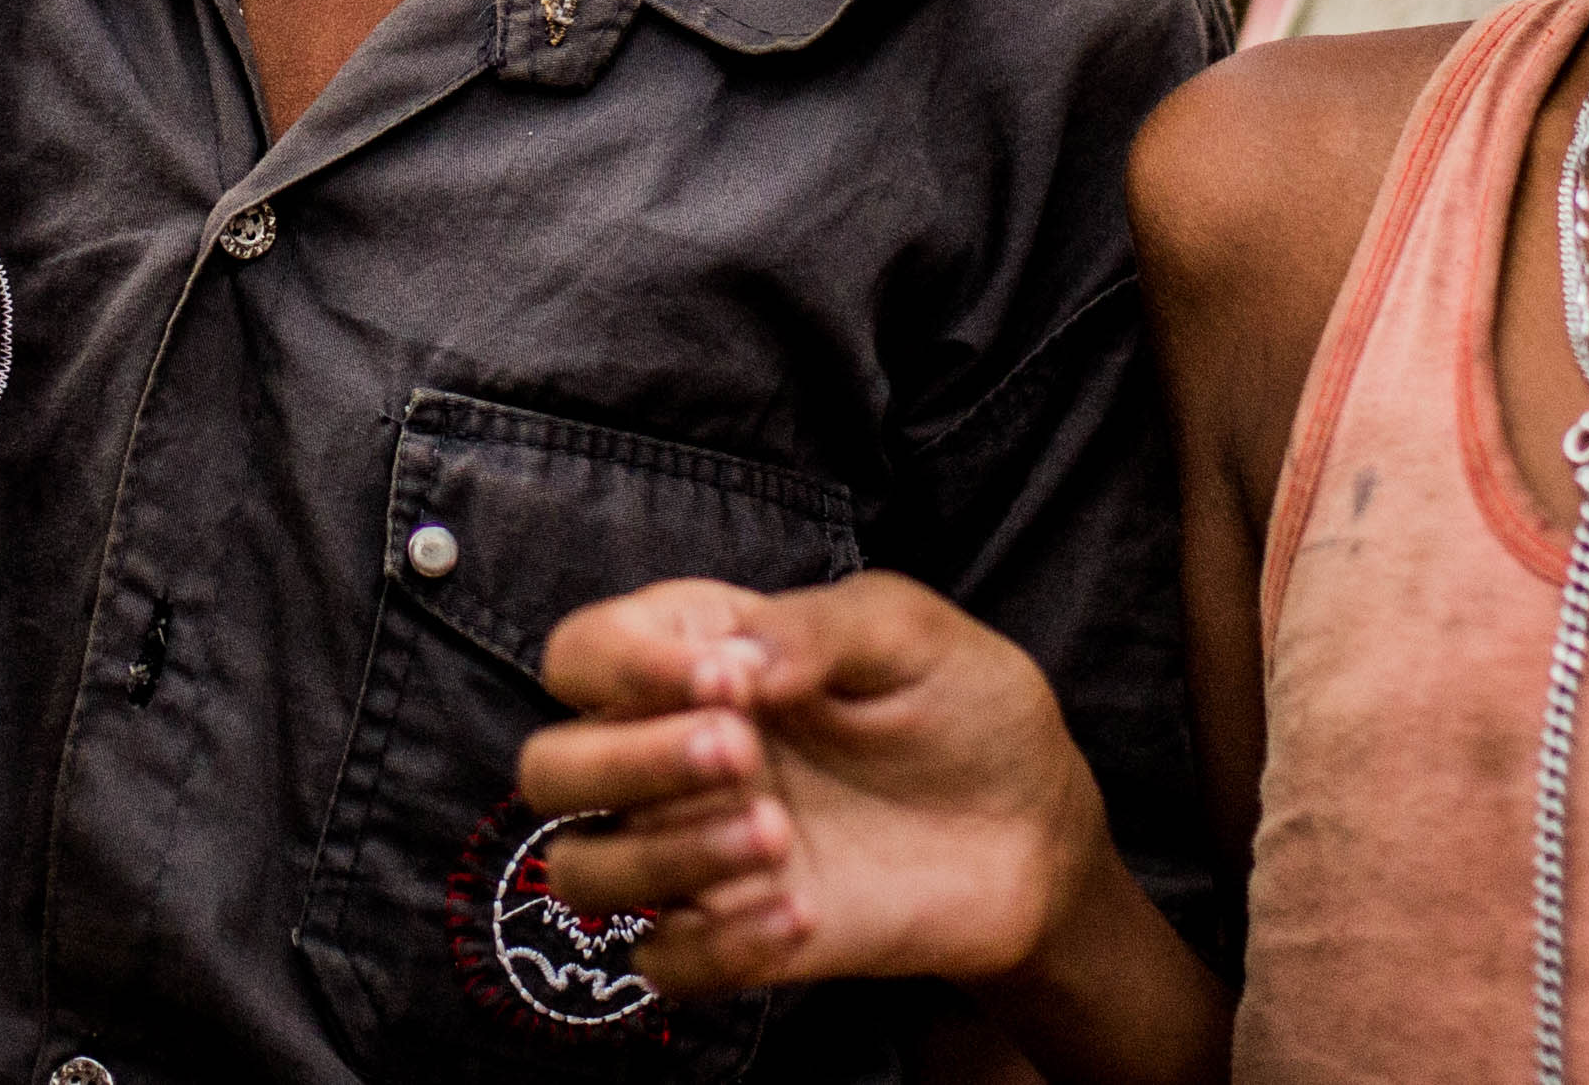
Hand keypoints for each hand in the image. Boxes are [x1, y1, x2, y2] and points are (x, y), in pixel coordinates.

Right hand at [517, 574, 1109, 997]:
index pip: (583, 653)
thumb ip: (815, 627)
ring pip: (580, 871)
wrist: (1037, 831)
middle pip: (551, 768)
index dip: (625, 665)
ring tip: (776, 837)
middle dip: (628, 761)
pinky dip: (716, 945)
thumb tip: (733, 657)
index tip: (729, 678)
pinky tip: (799, 915)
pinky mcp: (733, 935)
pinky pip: (661, 962)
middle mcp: (671, 751)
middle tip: (740, 752)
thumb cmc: (964, 708)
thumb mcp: (909, 632)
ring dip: (661, 856)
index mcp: (697, 655)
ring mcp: (694, 850)